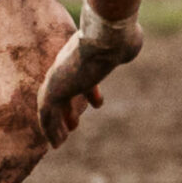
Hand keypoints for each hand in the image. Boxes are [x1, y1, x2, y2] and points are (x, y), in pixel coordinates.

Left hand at [37, 11, 143, 145]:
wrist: (107, 39)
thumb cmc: (119, 38)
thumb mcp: (122, 40)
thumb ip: (126, 43)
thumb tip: (134, 43)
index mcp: (81, 53)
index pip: (83, 74)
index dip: (90, 90)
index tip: (98, 103)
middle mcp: (66, 64)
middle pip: (63, 90)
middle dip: (67, 108)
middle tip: (74, 124)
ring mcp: (58, 77)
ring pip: (50, 104)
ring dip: (56, 122)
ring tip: (61, 140)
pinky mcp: (54, 91)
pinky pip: (47, 114)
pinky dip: (49, 129)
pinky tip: (56, 143)